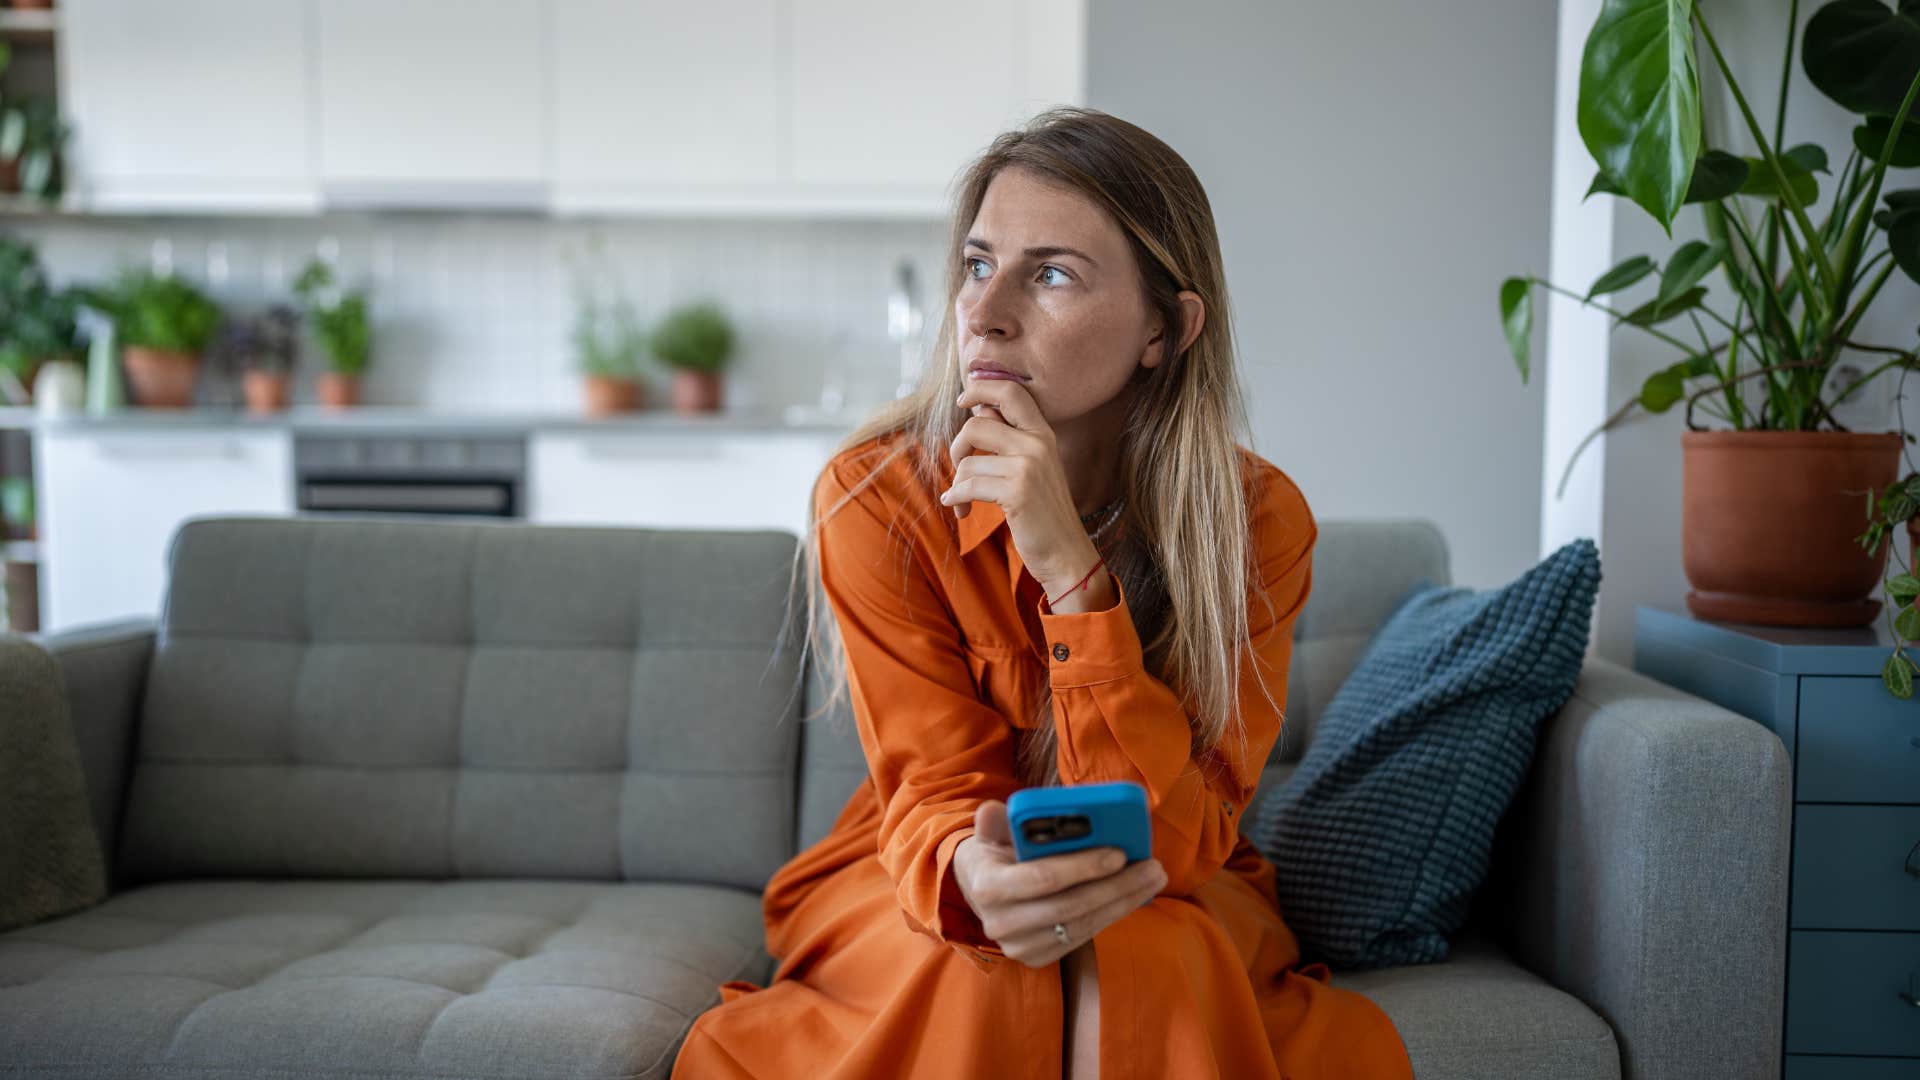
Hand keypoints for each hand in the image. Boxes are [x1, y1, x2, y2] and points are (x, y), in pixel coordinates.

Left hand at [941, 376, 1100, 594]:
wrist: (1066, 553)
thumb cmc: (1043, 512)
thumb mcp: (1034, 467)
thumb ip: (1011, 438)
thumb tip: (978, 409)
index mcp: (1043, 434)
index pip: (1011, 392)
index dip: (981, 388)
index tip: (964, 399)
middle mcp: (1038, 444)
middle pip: (977, 424)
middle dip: (957, 447)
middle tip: (959, 466)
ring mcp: (1029, 467)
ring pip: (968, 461)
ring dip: (957, 484)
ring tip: (962, 502)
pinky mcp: (1017, 492)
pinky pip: (968, 486)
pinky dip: (956, 499)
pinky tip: (959, 510)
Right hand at [951, 799, 1165, 967]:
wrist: (979, 892)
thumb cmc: (994, 853)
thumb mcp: (988, 832)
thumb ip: (994, 821)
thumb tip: (996, 810)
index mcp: (987, 886)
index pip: (1043, 878)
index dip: (1084, 867)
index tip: (1120, 853)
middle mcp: (1000, 923)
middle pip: (1070, 906)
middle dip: (1117, 885)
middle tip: (1153, 866)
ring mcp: (1020, 946)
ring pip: (1082, 925)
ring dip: (1124, 901)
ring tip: (1153, 878)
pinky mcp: (1037, 957)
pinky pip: (1083, 936)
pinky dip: (1112, 914)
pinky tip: (1135, 895)